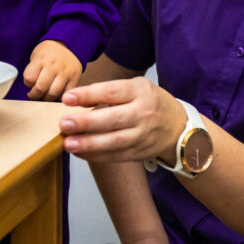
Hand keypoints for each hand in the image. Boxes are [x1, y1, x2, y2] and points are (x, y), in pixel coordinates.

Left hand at [23, 40, 81, 100]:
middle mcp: (53, 65)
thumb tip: (30, 87)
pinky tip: (56, 94)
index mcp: (41, 58)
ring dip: (46, 98)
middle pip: (41, 88)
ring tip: (44, 95)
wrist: (68, 44)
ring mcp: (65, 72)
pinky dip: (60, 97)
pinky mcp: (75, 77)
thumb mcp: (36, 55)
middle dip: (35, 95)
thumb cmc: (49, 52)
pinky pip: (66, 93)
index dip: (27, 84)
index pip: (29, 78)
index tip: (29, 84)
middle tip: (34, 95)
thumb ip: (32, 70)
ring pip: (53, 93)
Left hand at [59, 77, 184, 163]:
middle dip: (86, 123)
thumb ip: (107, 92)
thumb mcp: (134, 87)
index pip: (112, 92)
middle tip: (64, 124)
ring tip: (68, 144)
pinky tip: (80, 153)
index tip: (67, 98)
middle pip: (113, 119)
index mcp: (140, 91)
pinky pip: (116, 156)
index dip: (89, 95)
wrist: (179, 127)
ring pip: (115, 142)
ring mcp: (143, 135)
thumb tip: (75, 99)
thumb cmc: (149, 102)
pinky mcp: (140, 153)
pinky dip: (96, 156)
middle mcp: (143, 113)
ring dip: (89, 144)